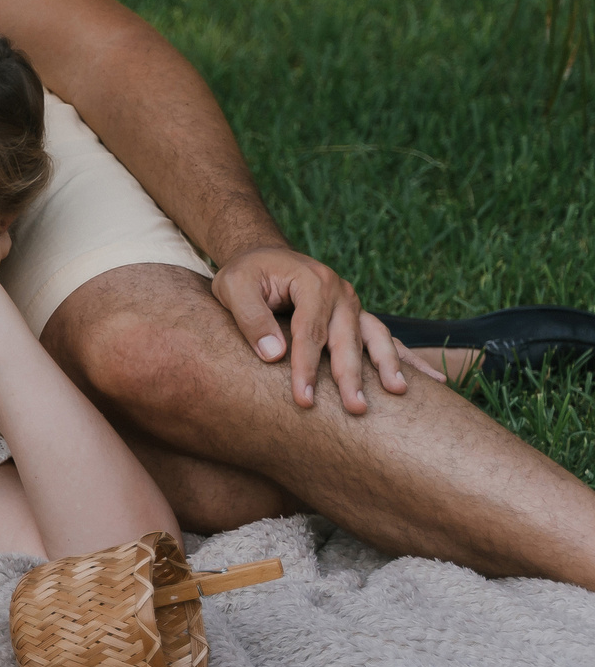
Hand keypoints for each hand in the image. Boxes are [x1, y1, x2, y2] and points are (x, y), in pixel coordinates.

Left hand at [212, 246, 415, 413]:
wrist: (263, 257)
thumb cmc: (244, 275)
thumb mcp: (233, 288)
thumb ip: (251, 319)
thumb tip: (274, 356)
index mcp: (312, 283)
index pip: (310, 333)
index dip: (307, 368)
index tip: (304, 400)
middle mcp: (340, 293)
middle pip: (347, 339)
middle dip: (352, 376)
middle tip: (356, 409)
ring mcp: (353, 305)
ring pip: (375, 337)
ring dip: (388, 366)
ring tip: (397, 393)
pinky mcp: (357, 316)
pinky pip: (385, 339)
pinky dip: (407, 359)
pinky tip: (434, 381)